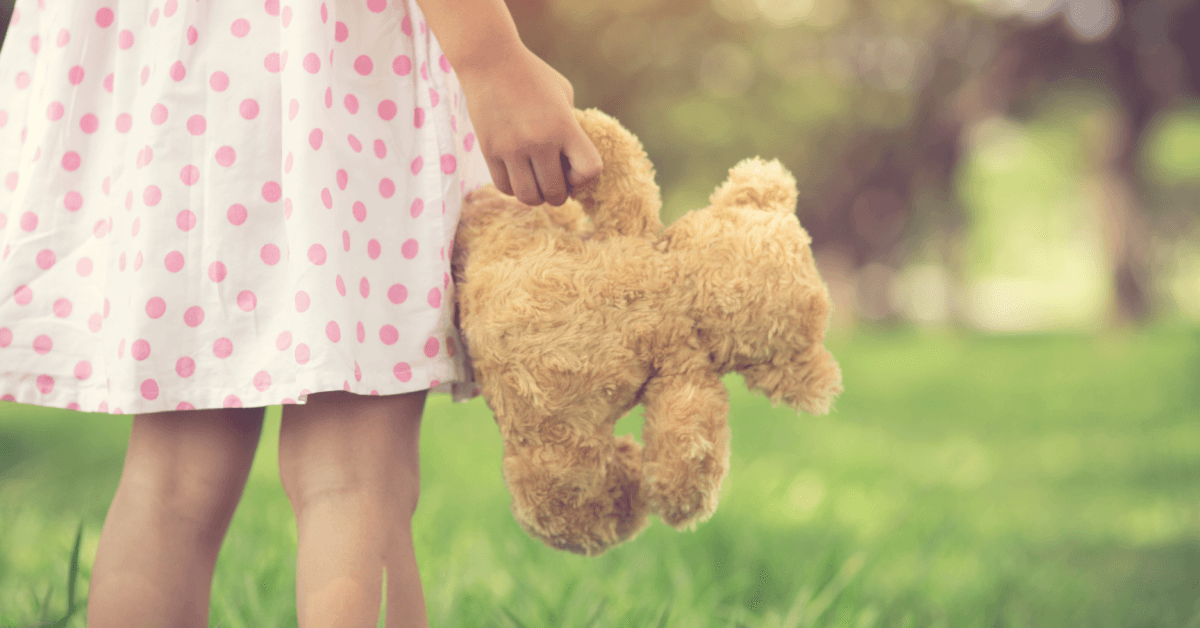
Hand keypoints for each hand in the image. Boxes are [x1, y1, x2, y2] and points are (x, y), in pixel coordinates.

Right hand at [457, 45, 602, 205]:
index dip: (584, 176)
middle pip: (556, 193)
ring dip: (536, 196)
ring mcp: (512, 148)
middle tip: (554, 179)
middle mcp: (539, 141)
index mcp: (564, 126)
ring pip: (528, 197)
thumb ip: (572, 126)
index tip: (572, 166)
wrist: (490, 60)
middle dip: (559, 193)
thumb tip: (572, 160)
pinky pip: (504, 187)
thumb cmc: (532, 75)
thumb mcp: (564, 93)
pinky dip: (514, 188)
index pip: (589, 170)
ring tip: (535, 181)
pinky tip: (516, 174)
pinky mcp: (489, 151)